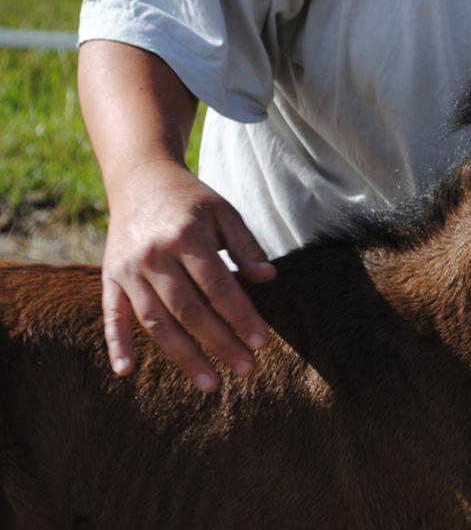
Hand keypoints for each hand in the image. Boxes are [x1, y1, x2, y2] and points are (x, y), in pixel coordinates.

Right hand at [102, 159, 275, 391]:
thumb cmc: (190, 199)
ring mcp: (128, 270)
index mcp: (187, 237)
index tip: (263, 343)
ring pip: (156, 323)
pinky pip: (112, 316)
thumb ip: (246, 245)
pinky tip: (127, 372)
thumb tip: (269, 278)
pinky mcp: (110, 278)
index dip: (241, 317)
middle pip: (190, 311)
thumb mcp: (224, 212)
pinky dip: (116, 345)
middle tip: (247, 369)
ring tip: (211, 384)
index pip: (219, 288)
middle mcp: (154, 256)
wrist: (139, 179)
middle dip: (221, 344)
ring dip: (183, 357)